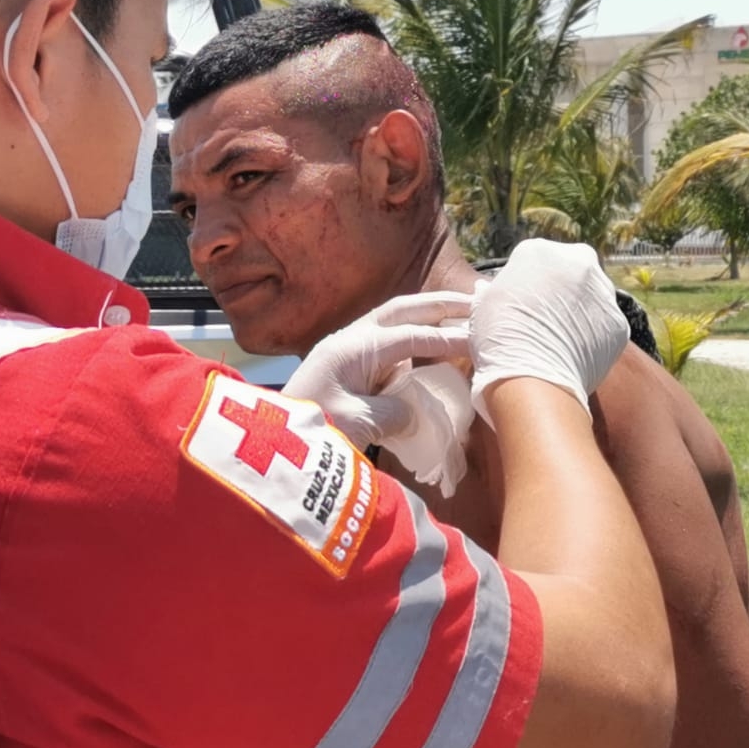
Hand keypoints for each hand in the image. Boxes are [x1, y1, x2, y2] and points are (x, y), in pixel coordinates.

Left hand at [281, 291, 471, 449]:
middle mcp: (352, 341)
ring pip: (397, 325)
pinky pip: (391, 349)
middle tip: (477, 302)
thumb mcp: (359, 423)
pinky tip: (435, 354)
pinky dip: (416, 345)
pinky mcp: (349, 370)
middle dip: (442, 305)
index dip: (448, 338)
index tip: (479, 340)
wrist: (269, 445)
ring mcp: (350, 353)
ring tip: (463, 321)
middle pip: (404, 311)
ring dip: (429, 320)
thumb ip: (395, 413)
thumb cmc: (311, 429)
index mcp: (354, 347)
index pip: (412, 335)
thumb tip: (412, 413)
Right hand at [469, 239, 627, 422]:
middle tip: (546, 320)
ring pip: (592, 297)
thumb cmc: (500, 341)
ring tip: (561, 341)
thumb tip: (496, 292)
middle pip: (571, 272)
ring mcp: (603, 291)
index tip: (523, 305)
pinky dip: (595, 336)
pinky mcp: (619, 322)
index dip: (528, 284)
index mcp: (539, 251)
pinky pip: (605, 325)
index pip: (535, 261)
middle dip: (562, 290)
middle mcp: (577, 262)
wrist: (533, 380)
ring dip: (581, 312)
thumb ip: (500, 290)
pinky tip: (576, 354)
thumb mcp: (485, 305)